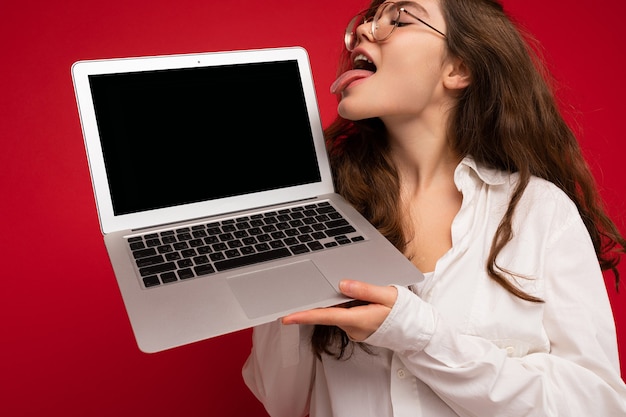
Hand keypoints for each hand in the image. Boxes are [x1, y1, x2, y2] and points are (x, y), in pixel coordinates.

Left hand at [281, 280, 397, 341]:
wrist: (415, 330)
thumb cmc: (403, 312)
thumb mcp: (387, 295)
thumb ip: (364, 289)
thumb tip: (342, 284)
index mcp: (358, 319)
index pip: (325, 317)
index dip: (304, 316)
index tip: (286, 317)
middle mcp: (353, 328)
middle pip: (330, 312)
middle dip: (327, 299)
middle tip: (336, 289)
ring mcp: (354, 330)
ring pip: (339, 312)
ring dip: (343, 302)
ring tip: (366, 296)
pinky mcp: (356, 328)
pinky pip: (346, 315)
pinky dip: (349, 306)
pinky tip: (363, 302)